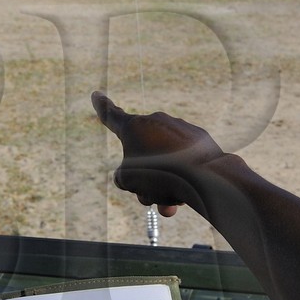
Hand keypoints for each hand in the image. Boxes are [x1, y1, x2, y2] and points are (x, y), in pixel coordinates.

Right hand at [92, 91, 229, 217]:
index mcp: (133, 127)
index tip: (96, 94)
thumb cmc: (160, 175)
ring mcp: (179, 129)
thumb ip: (124, 176)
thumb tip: (137, 176)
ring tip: (169, 205)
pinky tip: (189, 191)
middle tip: (149, 199)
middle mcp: (156, 122)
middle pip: (142, 154)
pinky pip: (183, 160)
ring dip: (164, 184)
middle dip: (144, 178)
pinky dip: (182, 177)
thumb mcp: (128, 180)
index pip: (111, 115)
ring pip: (164, 161)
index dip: (101, 107)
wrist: (203, 175)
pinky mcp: (199, 139)